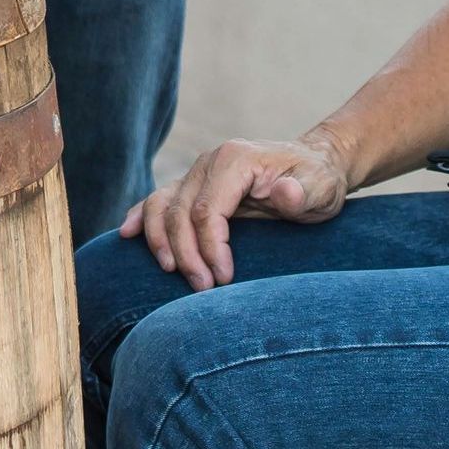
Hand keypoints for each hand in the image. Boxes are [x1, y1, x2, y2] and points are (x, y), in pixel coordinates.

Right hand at [120, 131, 353, 288]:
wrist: (315, 164)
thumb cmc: (318, 181)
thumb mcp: (321, 188)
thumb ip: (302, 192)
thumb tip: (285, 193)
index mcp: (235, 160)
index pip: (207, 210)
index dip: (210, 248)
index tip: (223, 279)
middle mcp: (209, 162)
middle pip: (179, 211)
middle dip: (186, 254)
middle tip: (203, 288)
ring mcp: (197, 172)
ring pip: (161, 205)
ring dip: (160, 241)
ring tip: (171, 272)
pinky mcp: (193, 185)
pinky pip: (159, 200)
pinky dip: (143, 217)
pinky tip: (128, 233)